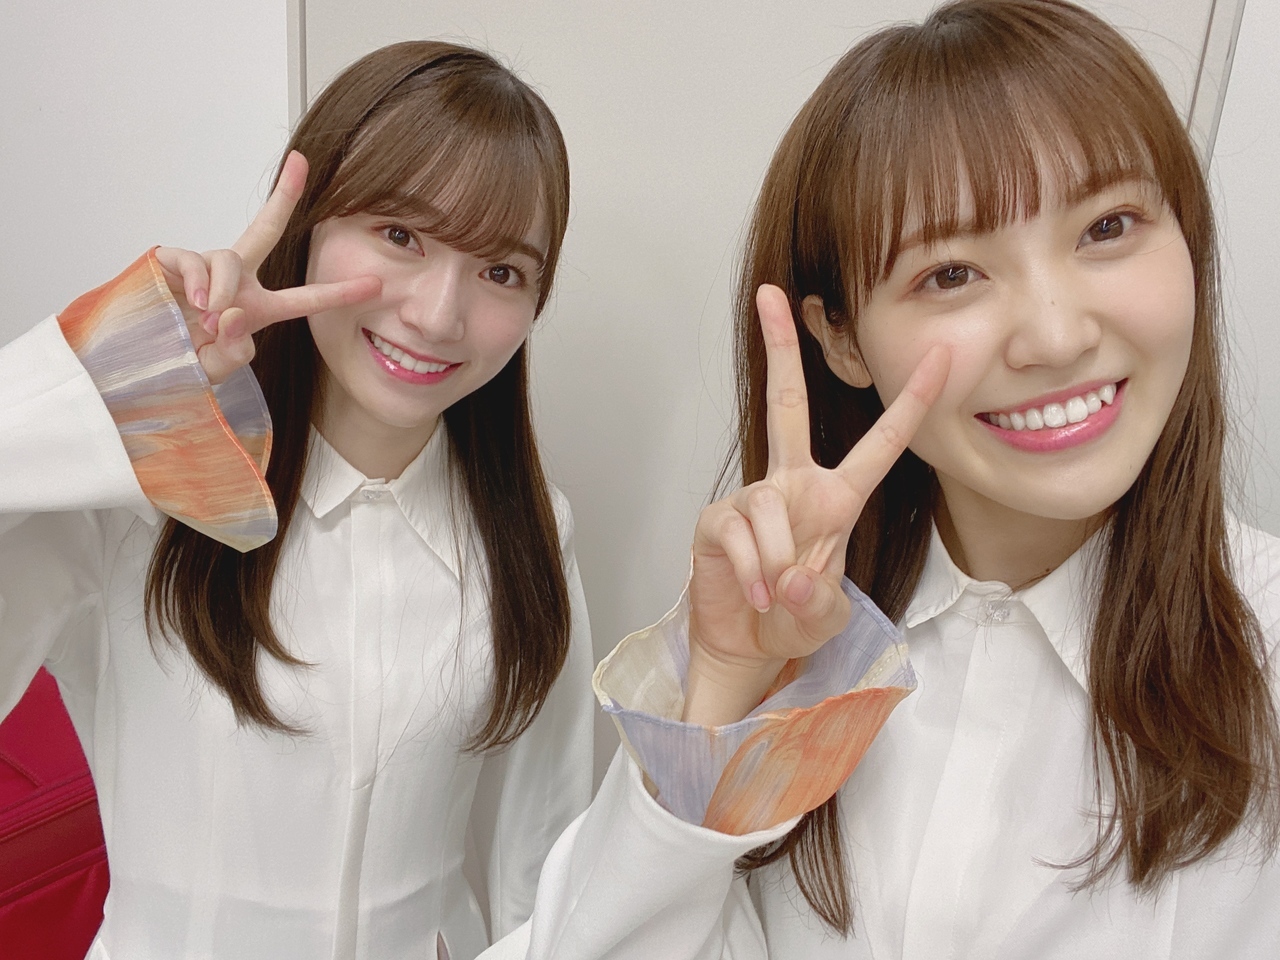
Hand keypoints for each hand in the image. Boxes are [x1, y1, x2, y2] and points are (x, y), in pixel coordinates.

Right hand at [155, 151, 380, 383]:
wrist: (135, 368)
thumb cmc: (179, 366)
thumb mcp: (215, 369)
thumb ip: (233, 351)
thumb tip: (234, 314)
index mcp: (256, 307)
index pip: (303, 299)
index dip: (338, 292)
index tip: (375, 283)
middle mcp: (235, 280)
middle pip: (264, 230)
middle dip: (283, 195)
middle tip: (302, 163)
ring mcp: (203, 268)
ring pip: (230, 258)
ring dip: (224, 289)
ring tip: (210, 317)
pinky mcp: (171, 261)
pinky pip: (194, 260)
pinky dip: (199, 283)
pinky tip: (195, 305)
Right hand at [685, 284, 948, 723]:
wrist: (744, 644)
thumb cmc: (792, 621)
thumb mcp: (826, 618)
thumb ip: (820, 603)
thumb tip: (795, 580)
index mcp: (835, 499)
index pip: (880, 444)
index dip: (911, 401)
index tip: (940, 354)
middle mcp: (793, 485)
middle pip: (786, 403)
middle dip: (780, 347)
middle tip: (773, 294)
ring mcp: (753, 498)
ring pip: (771, 508)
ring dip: (778, 562)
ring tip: (776, 595)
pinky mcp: (717, 520)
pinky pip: (741, 535)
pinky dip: (753, 573)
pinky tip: (756, 594)